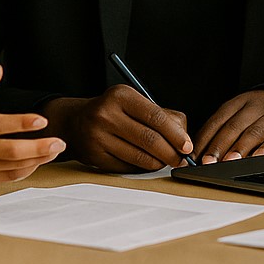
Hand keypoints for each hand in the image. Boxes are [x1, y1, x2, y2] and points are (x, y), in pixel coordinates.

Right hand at [0, 66, 65, 188]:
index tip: (42, 120)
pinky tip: (35, 162)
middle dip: (40, 148)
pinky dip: (23, 170)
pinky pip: (5, 177)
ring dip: (37, 160)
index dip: (22, 123)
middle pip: (13, 151)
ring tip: (53, 151)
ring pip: (13, 168)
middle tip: (60, 142)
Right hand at [43, 85, 193, 172]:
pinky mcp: (94, 156)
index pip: (156, 116)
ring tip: (165, 160)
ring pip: (140, 157)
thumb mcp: (135, 103)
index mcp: (121, 95)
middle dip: (171, 153)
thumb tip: (184, 138)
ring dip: (159, 162)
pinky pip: (127, 167)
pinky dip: (142, 168)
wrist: (75, 121)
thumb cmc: (114, 112)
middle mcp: (106, 114)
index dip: (176, 134)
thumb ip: (162, 116)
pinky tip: (145, 163)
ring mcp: (97, 136)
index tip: (187, 146)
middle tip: (181, 159)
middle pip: (149, 139)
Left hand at [195, 90, 263, 163]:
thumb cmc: (256, 114)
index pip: (218, 120)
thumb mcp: (238, 113)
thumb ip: (220, 130)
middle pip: (234, 127)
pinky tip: (257, 158)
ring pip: (253, 133)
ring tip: (229, 161)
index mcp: (238, 103)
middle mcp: (254, 108)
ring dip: (240, 148)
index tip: (195, 155)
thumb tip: (199, 155)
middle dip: (219, 146)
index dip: (205, 138)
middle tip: (208, 161)